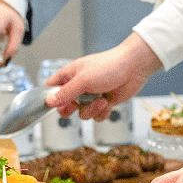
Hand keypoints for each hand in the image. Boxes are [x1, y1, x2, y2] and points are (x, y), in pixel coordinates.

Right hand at [43, 34, 161, 120]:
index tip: (54, 105)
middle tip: (77, 106)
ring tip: (102, 101)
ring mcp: (91, 95)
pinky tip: (108, 104)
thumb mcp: (83, 80)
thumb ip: (65, 93)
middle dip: (72, 109)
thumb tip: (49, 102)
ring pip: (82, 113)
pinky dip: (102, 113)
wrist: (134, 68)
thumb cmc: (108, 66)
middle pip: (65, 105)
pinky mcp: (103, 102)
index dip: (50, 98)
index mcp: (70, 76)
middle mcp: (79, 86)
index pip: (51, 88)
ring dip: (92, 110)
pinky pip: (96, 116)